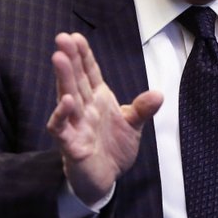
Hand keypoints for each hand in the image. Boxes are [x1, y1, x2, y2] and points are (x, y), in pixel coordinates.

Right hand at [46, 32, 162, 204]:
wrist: (105, 179)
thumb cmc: (114, 148)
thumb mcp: (133, 125)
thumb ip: (142, 109)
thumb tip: (158, 94)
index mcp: (98, 99)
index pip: (89, 73)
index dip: (83, 55)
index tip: (76, 37)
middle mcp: (84, 108)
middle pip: (76, 79)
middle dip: (69, 59)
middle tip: (62, 38)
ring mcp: (76, 125)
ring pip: (67, 97)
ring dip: (63, 78)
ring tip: (59, 58)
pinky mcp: (71, 145)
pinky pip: (62, 128)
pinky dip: (62, 115)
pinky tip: (66, 101)